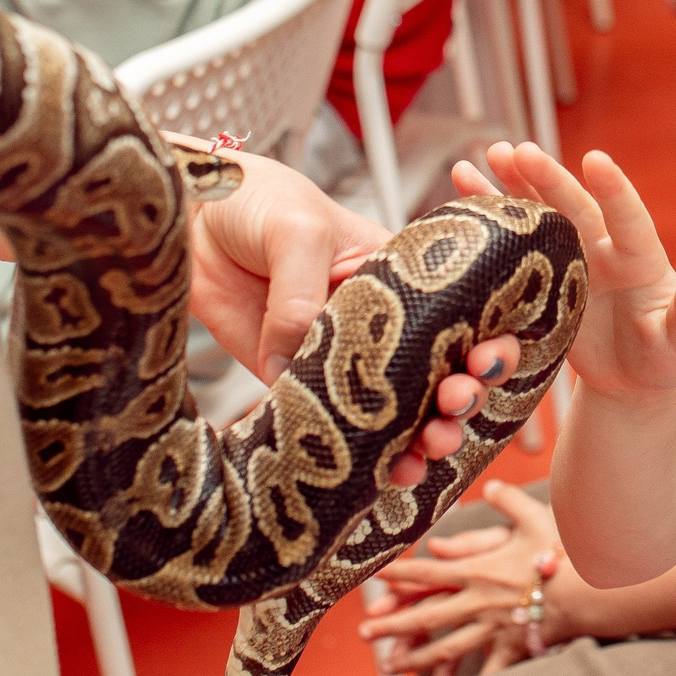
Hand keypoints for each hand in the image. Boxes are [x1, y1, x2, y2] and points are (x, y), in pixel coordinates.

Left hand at [190, 151, 518, 479]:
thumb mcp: (295, 230)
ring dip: (419, 437)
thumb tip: (295, 360)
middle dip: (461, 395)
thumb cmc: (257, 201)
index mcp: (399, 276)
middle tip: (456, 404)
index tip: (486, 360)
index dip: (483, 339)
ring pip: (392, 410)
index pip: (458, 312)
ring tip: (427, 453)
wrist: (190, 218)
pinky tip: (378, 475)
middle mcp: (379, 322)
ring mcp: (337, 357)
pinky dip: (354, 455)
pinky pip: (327, 424)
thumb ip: (303, 292)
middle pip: (436, 369)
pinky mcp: (291, 381)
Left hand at [360, 479, 575, 675]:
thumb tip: (491, 486)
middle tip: (363, 634)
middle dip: (391, 625)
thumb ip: (510, 501)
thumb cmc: (565, 552)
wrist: (592, 591)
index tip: (371, 578)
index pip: (426, 572)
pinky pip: (487, 670)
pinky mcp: (514, 647)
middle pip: (425, 616)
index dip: (396, 574)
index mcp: (477, 570)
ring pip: (446, 648)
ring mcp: (494, 628)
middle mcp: (478, 602)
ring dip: (414, 659)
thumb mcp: (536, 518)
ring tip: (388, 666)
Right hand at [455, 142, 675, 401]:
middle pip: (573, 207)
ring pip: (540, 213)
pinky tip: (463, 189)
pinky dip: (491, 217)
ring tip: (483, 157)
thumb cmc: (663, 360)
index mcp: (641, 259)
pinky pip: (514, 243)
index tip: (595, 159)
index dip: (613, 190)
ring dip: (512, 186)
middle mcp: (604, 248)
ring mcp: (570, 260)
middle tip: (518, 151)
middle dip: (547, 179)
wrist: (630, 382)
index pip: (628, 218)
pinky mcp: (542, 278)